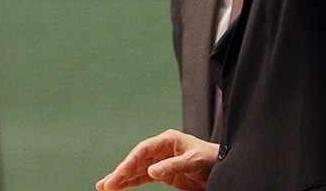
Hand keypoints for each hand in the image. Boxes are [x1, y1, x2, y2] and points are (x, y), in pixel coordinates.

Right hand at [96, 129, 218, 190]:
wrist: (221, 167)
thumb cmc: (210, 159)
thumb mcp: (193, 161)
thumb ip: (172, 166)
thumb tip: (151, 171)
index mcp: (168, 140)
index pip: (144, 149)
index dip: (130, 160)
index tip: (120, 172)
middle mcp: (161, 148)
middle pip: (136, 160)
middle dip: (120, 172)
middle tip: (105, 185)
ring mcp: (160, 161)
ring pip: (136, 170)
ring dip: (121, 179)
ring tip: (104, 187)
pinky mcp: (162, 173)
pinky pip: (142, 177)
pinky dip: (130, 183)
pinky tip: (118, 188)